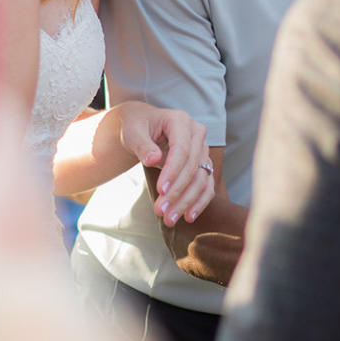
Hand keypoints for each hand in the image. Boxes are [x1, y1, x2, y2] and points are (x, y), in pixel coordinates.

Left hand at [114, 103, 215, 226]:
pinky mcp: (203, 165)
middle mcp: (197, 134)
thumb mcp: (133, 132)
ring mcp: (202, 150)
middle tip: (160, 211)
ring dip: (186, 201)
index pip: (182, 150)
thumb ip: (142, 145)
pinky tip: (188, 217)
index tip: (160, 191)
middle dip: (177, 192)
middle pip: (192, 167)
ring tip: (169, 219)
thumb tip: (153, 159)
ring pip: (201, 179)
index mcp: (181, 121)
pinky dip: (199, 202)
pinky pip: (206, 186)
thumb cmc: (136, 127)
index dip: (173, 172)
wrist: (143, 126)